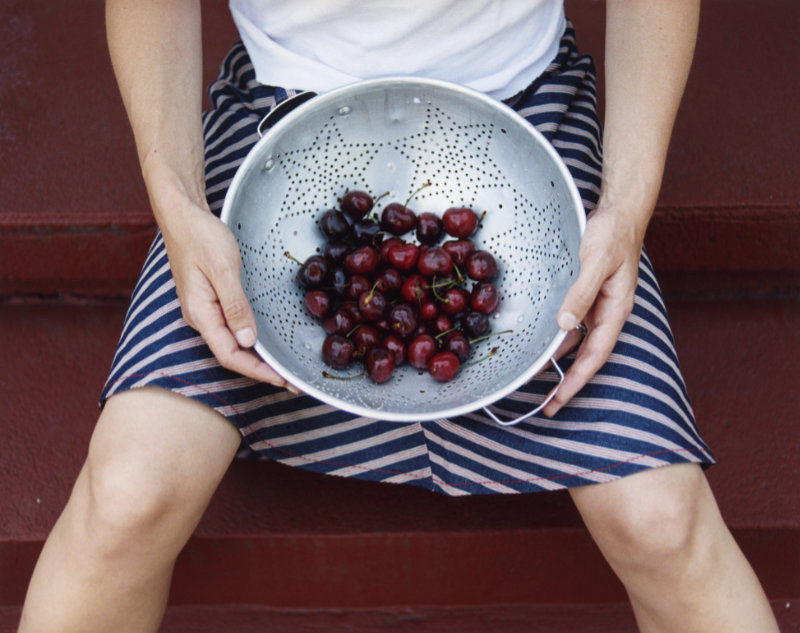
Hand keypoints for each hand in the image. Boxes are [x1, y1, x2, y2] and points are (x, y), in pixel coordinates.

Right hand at [161, 203, 299, 391]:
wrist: (183, 216)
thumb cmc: (200, 237)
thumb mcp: (223, 268)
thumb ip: (235, 305)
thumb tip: (247, 340)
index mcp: (200, 313)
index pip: (229, 355)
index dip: (257, 370)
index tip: (282, 379)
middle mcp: (201, 318)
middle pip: (232, 355)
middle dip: (261, 370)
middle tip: (291, 380)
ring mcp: (205, 311)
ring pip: (232, 344)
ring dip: (257, 358)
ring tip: (282, 368)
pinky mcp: (211, 302)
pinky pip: (232, 329)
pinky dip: (250, 340)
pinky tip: (265, 343)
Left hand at [543, 203, 642, 415]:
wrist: (621, 212)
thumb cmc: (614, 234)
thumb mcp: (597, 261)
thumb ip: (581, 293)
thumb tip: (565, 326)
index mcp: (616, 310)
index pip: (595, 355)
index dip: (577, 380)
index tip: (560, 400)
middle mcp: (607, 312)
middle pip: (585, 356)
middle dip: (567, 381)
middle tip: (547, 405)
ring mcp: (597, 305)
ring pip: (576, 341)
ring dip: (559, 361)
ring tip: (539, 380)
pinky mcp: (587, 294)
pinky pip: (571, 323)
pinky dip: (557, 337)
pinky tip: (543, 344)